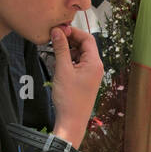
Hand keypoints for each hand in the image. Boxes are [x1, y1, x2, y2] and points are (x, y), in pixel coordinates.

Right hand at [49, 23, 104, 148]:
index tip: (59, 30)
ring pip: (80, 54)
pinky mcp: (86, 80)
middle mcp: (96, 67)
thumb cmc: (69, 99)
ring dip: (68, 50)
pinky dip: (69, 60)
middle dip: (70, 40)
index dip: (73, 31)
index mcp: (95, 63)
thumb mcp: (63, 70)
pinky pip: (79, 64)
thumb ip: (61, 49)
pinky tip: (59, 62)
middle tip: (55, 38)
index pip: (87, 38)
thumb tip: (57, 31)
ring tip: (55, 50)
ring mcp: (92, 74)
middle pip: (84, 45)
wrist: (72, 121)